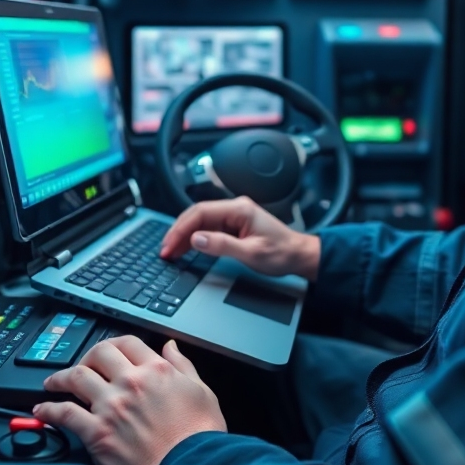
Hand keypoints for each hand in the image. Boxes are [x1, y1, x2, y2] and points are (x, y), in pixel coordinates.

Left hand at [33, 336, 225, 464]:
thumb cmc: (198, 437)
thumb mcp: (201, 391)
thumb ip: (183, 364)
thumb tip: (171, 346)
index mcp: (156, 370)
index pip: (127, 343)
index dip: (114, 345)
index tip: (108, 353)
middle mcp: (130, 383)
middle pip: (98, 354)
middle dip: (86, 357)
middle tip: (81, 366)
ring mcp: (111, 406)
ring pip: (76, 378)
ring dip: (60, 378)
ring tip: (53, 383)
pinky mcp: (97, 433)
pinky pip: (65, 414)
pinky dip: (49, 410)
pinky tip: (43, 410)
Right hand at [160, 197, 320, 280]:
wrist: (298, 255)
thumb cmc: (281, 253)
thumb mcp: (251, 253)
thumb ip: (222, 245)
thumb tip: (196, 239)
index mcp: (239, 209)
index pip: (201, 212)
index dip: (181, 228)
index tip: (169, 244)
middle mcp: (235, 208)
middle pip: (197, 215)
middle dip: (178, 232)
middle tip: (165, 250)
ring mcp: (234, 216)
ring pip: (200, 222)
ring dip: (184, 236)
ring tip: (171, 252)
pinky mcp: (234, 226)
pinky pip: (209, 229)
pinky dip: (195, 239)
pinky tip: (185, 249)